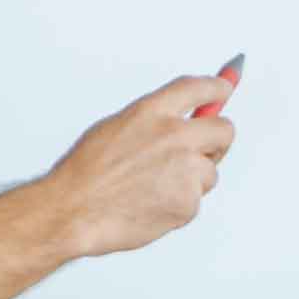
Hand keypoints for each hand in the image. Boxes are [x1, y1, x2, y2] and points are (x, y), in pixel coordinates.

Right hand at [35, 72, 238, 258]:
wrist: (74, 210)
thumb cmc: (85, 174)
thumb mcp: (115, 128)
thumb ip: (151, 122)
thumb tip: (181, 122)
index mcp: (151, 112)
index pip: (200, 88)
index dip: (218, 87)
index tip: (224, 89)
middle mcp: (173, 135)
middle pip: (224, 129)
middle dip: (218, 141)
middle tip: (205, 152)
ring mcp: (184, 168)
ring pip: (209, 173)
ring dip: (191, 181)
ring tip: (152, 190)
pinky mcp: (188, 201)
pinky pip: (194, 201)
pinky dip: (177, 207)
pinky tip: (149, 207)